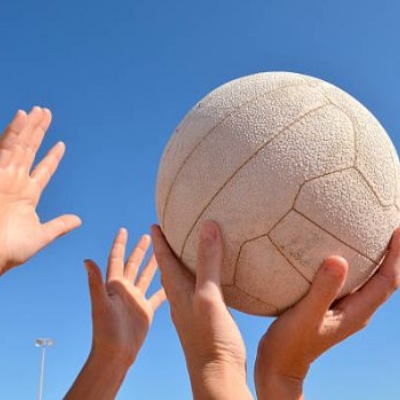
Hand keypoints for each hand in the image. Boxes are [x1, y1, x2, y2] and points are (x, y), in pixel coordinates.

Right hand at [0, 107, 80, 274]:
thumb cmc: (10, 250)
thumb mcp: (40, 236)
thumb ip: (59, 226)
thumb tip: (78, 220)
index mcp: (29, 194)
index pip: (44, 169)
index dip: (52, 157)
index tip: (61, 145)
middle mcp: (16, 181)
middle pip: (31, 150)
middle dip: (39, 132)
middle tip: (47, 113)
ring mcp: (5, 175)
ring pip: (20, 145)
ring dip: (29, 127)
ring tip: (40, 111)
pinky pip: (6, 147)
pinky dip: (14, 131)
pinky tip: (23, 116)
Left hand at [65, 228, 164, 399]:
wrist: (115, 353)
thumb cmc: (105, 330)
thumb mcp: (100, 304)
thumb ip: (95, 282)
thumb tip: (86, 260)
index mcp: (114, 286)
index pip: (117, 259)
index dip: (119, 244)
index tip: (123, 229)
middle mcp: (126, 290)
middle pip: (134, 264)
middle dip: (140, 249)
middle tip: (148, 235)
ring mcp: (137, 299)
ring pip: (147, 276)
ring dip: (153, 264)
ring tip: (162, 251)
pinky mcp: (146, 310)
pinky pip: (157, 295)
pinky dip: (164, 287)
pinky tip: (172, 280)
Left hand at [152, 221, 252, 399]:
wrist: (217, 376)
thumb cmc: (210, 340)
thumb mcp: (207, 297)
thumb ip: (207, 262)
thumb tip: (207, 227)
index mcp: (176, 291)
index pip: (161, 260)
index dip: (158, 240)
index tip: (154, 223)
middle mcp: (179, 299)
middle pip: (165, 267)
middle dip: (164, 248)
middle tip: (167, 231)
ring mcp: (186, 309)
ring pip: (178, 278)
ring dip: (178, 262)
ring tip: (185, 248)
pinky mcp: (199, 317)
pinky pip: (193, 290)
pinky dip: (195, 277)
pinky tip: (206, 278)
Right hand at [254, 227, 399, 399]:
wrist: (280, 364)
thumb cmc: (291, 343)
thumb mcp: (306, 316)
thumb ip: (322, 290)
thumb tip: (339, 259)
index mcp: (357, 312)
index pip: (387, 281)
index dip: (396, 256)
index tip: (397, 229)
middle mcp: (355, 309)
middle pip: (382, 278)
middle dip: (390, 253)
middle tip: (386, 226)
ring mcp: (342, 308)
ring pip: (364, 278)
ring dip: (369, 257)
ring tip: (363, 232)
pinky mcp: (328, 306)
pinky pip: (344, 281)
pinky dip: (346, 264)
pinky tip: (328, 251)